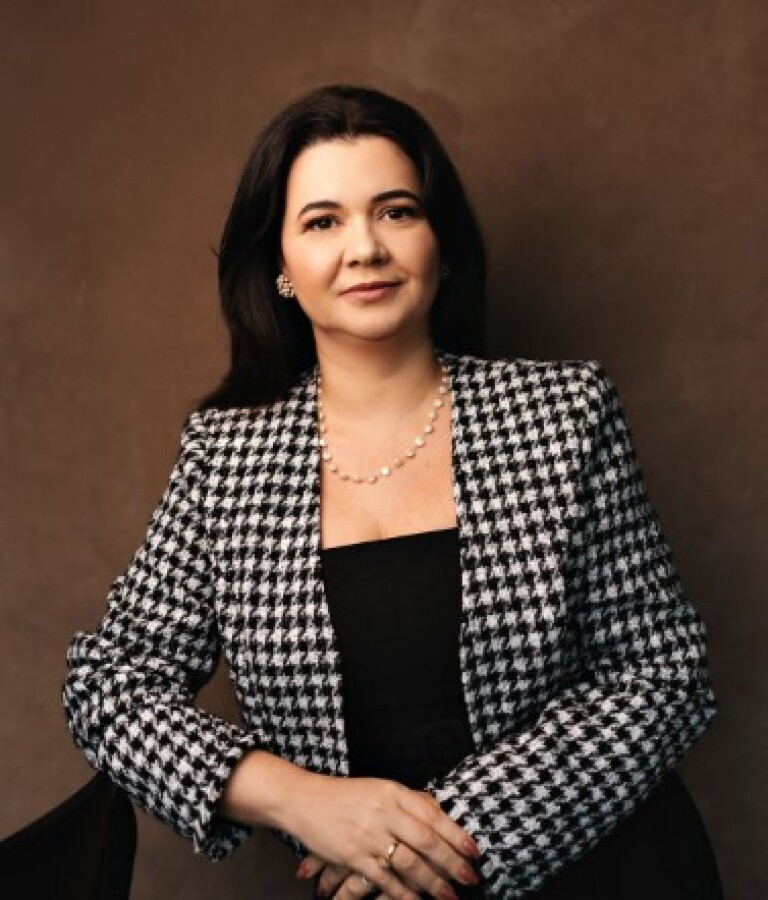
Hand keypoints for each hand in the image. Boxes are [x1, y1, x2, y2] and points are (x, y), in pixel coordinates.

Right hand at [290, 783, 481, 898]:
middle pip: (426, 840)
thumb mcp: (380, 788)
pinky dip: (403, 893)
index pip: (433, 815)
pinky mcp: (352, 856)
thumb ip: (409, 800)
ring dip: (433, 882)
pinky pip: (384, 879)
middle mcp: (383, 812)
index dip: (457, 835)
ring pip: (409, 862)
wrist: (303, 800)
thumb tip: (441, 813)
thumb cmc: (345, 795)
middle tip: (470, 878)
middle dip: (452, 863)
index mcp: (392, 792)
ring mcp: (368, 835)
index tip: (474, 852)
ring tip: (449, 896)